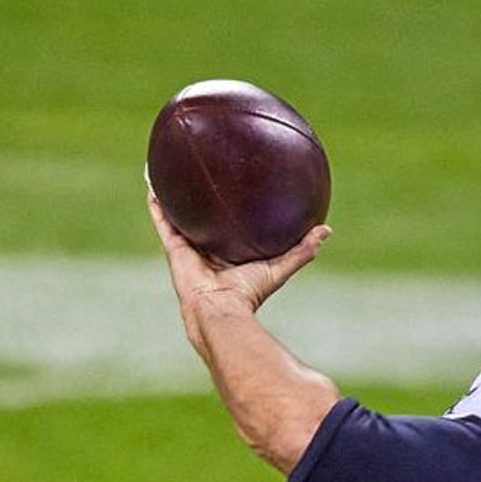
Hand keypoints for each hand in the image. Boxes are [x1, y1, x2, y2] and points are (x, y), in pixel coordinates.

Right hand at [148, 193, 327, 348]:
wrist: (220, 309)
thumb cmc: (250, 293)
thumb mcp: (280, 267)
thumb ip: (302, 250)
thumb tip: (326, 230)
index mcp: (231, 253)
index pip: (233, 228)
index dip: (235, 212)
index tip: (239, 191)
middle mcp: (209, 248)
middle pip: (206, 219)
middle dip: (204, 202)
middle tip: (206, 175)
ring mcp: (190, 247)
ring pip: (181, 216)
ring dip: (176, 197)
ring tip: (174, 173)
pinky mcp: (174, 247)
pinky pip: (164, 220)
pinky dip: (157, 204)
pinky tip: (153, 184)